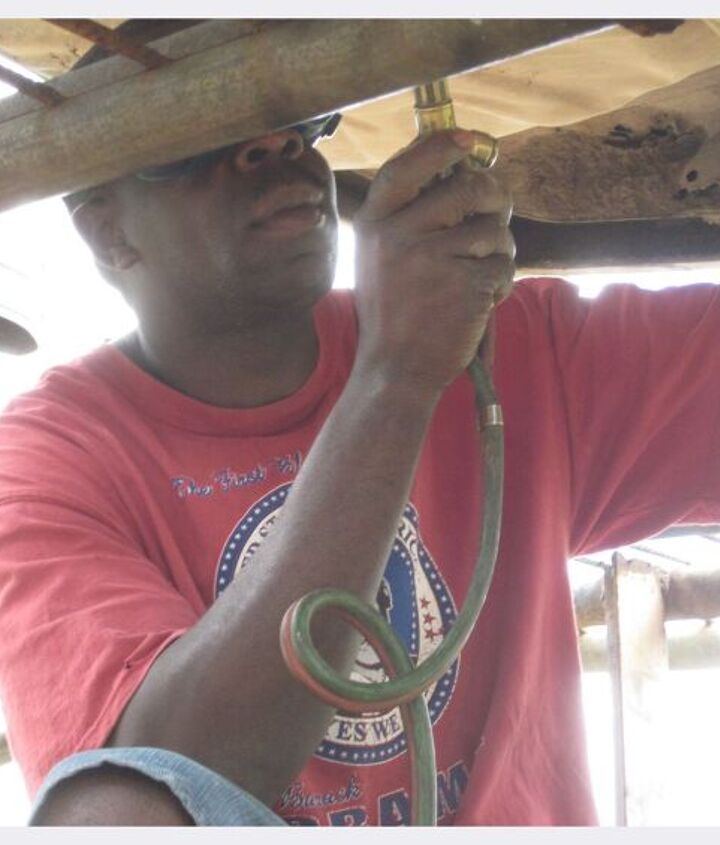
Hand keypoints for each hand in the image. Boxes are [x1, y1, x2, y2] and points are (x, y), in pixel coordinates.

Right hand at [353, 129, 514, 392]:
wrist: (394, 371)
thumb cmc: (393, 315)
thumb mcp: (379, 259)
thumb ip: (406, 218)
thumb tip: (458, 175)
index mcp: (374, 223)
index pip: (407, 165)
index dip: (442, 146)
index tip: (470, 141)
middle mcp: (398, 234)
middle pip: (467, 188)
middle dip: (495, 198)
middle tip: (498, 212)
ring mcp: (430, 258)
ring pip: (493, 228)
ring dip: (499, 250)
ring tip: (481, 275)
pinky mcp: (463, 283)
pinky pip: (503, 264)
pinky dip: (502, 284)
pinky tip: (482, 303)